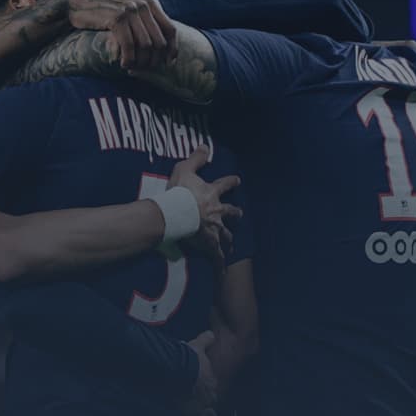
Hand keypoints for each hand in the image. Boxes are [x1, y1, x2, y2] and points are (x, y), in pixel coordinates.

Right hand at [63, 0, 176, 70]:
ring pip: (145, 46)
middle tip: (142, 70)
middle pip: (159, 42)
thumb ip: (143, 19)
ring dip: (139, 63)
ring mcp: (130, 10)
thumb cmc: (101, 8)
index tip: (166, 64)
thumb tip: (159, 43)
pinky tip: (122, 64)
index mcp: (149, 2)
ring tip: (130, 68)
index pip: (170, 30)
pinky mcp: (117, 18)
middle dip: (153, 61)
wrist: (75, 0)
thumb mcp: (127, 8)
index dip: (171, 50)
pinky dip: (128, 59)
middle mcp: (143, 5)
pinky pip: (129, 46)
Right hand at [167, 146, 241, 272]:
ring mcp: (214, 228)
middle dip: (235, 213)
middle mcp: (217, 211)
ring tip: (230, 242)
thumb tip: (205, 145)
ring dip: (228, 237)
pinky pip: (215, 253)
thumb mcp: (185, 169)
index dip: (231, 182)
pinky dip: (219, 262)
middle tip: (239, 214)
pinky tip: (222, 269)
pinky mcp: (208, 242)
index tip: (237, 180)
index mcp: (212, 193)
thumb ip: (196, 158)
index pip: (225, 185)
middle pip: (230, 212)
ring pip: (225, 234)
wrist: (176, 213)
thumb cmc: (179, 191)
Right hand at [182, 330, 218, 415]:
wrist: (177, 368)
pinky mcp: (192, 413)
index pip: (212, 387)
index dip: (209, 389)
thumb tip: (211, 333)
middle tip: (205, 406)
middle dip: (209, 404)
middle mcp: (209, 395)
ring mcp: (201, 405)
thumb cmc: (187, 357)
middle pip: (212, 401)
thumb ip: (205, 340)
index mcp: (210, 380)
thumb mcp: (196, 346)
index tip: (205, 389)